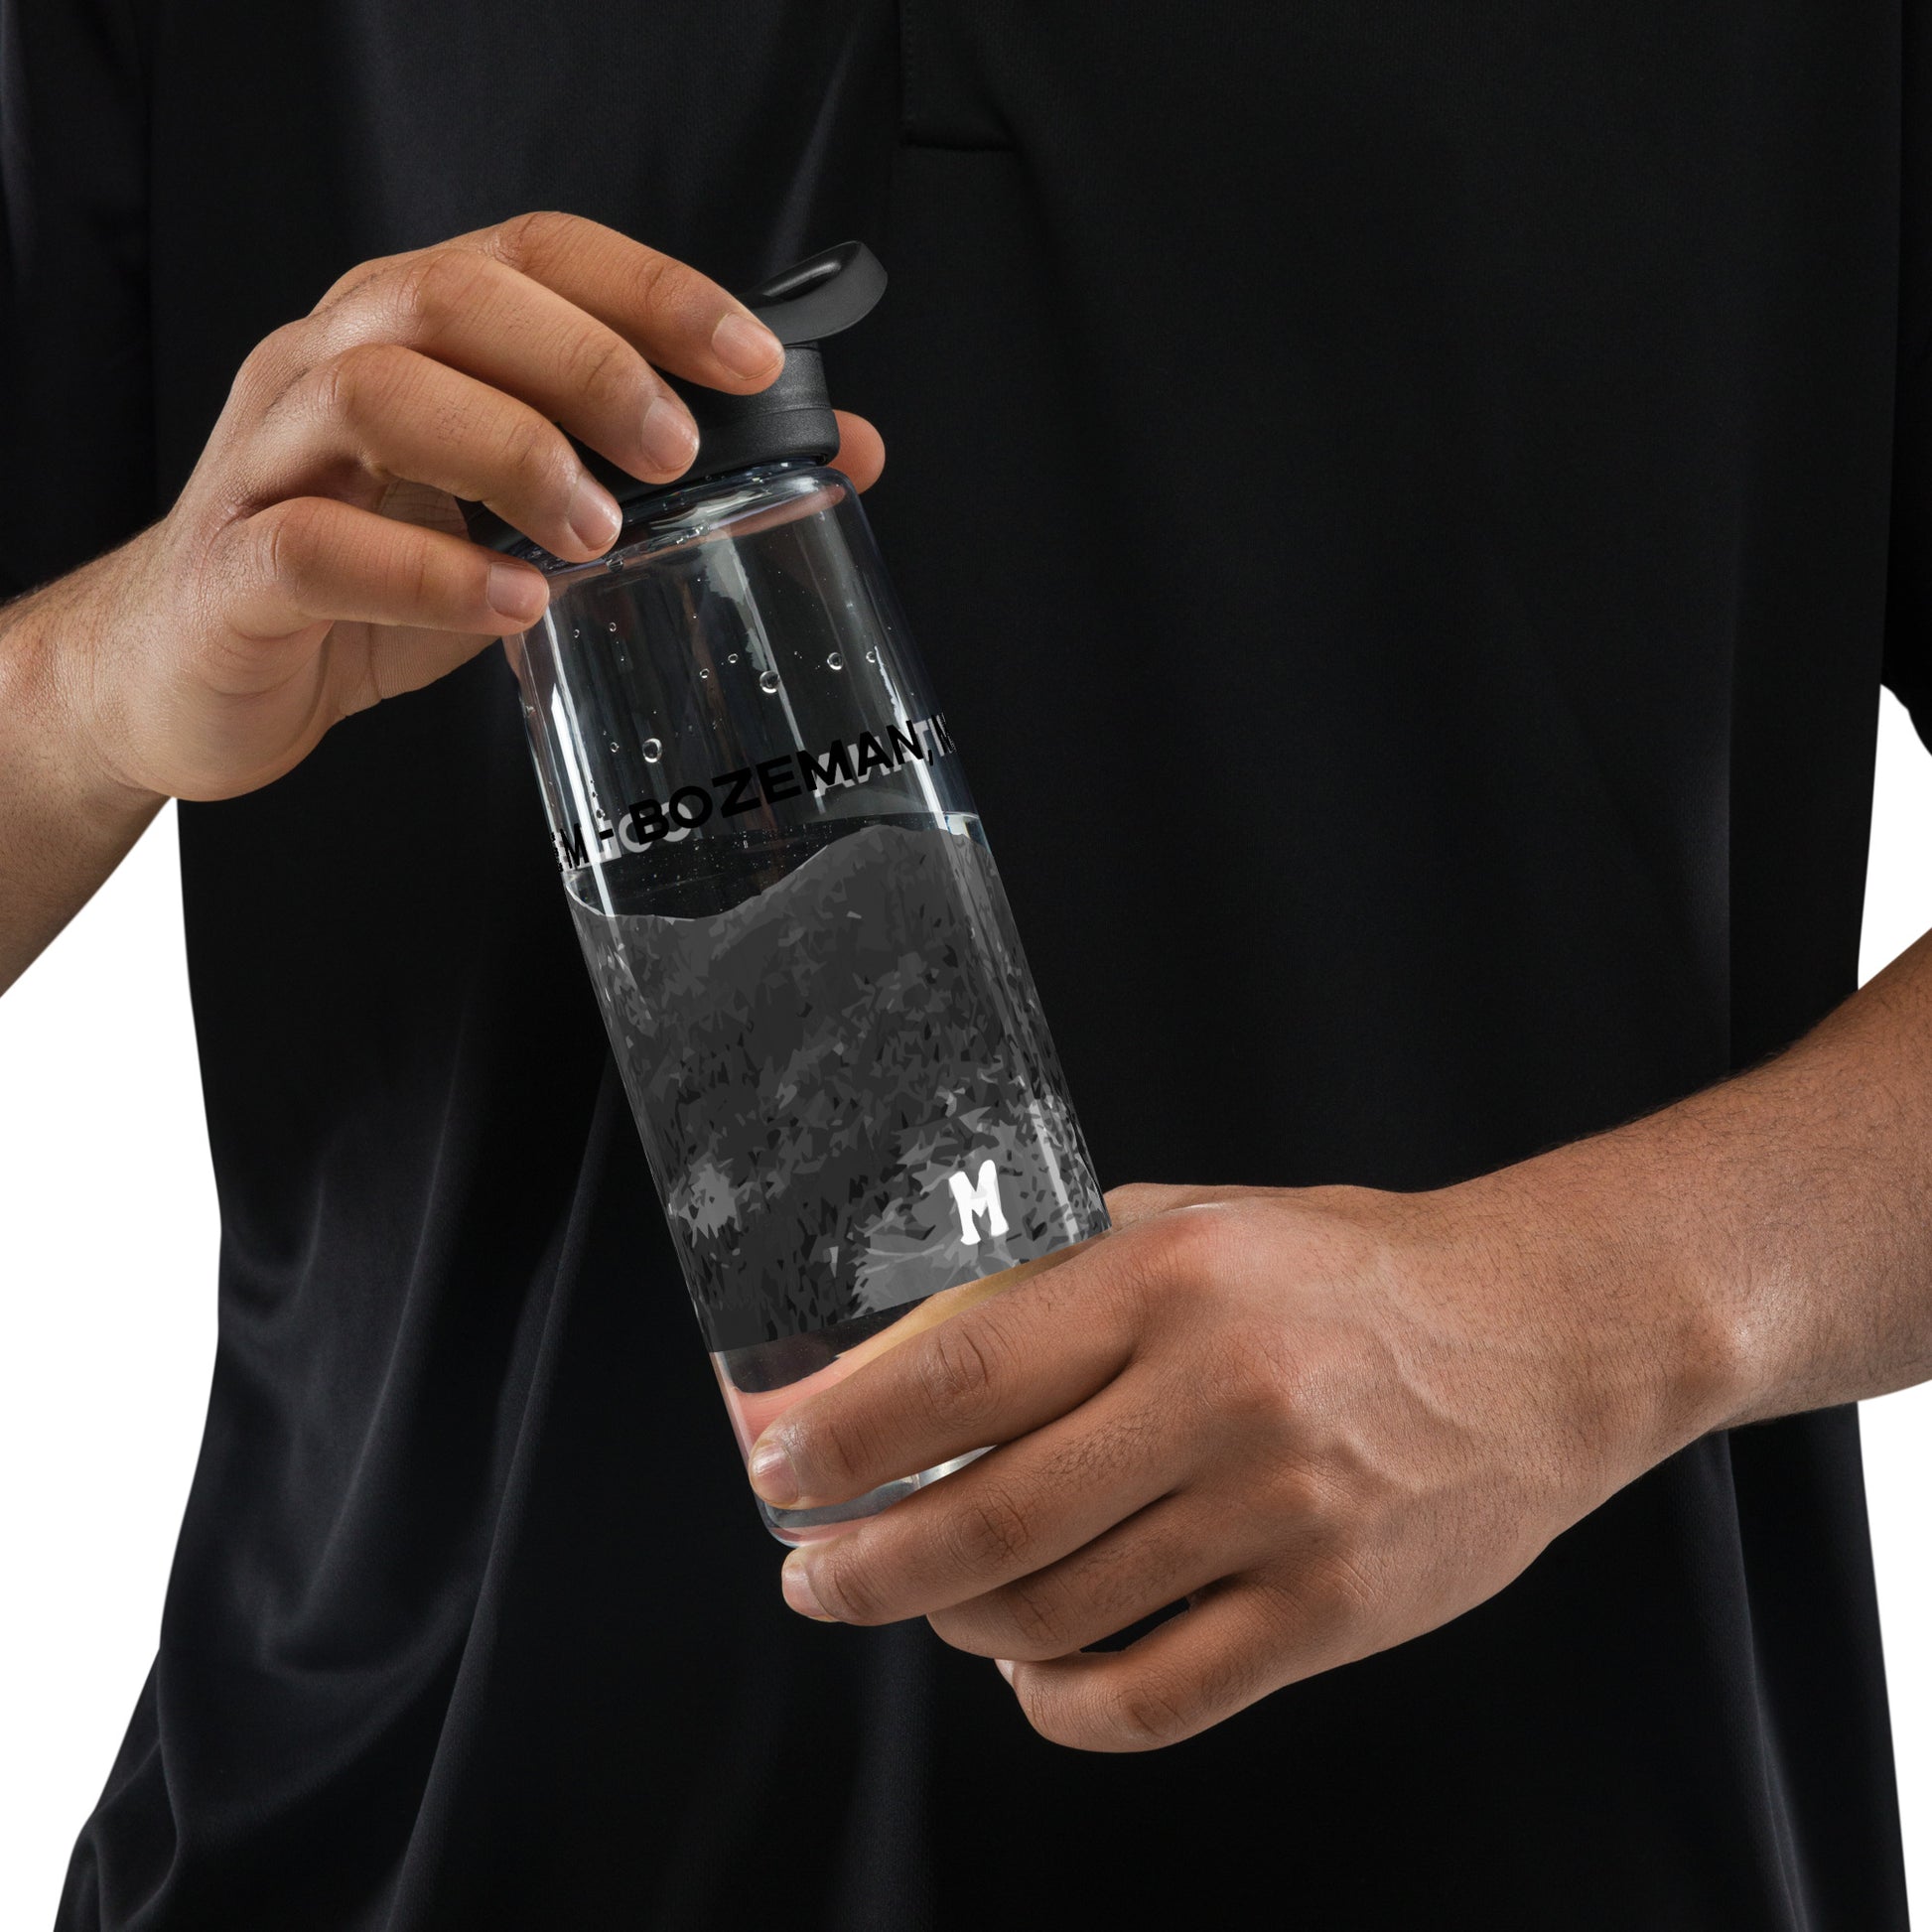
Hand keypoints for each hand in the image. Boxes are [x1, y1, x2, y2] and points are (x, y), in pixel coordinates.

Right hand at [32, 211, 884, 805]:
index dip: (648, 291)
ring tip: (598, 532)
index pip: (533, 255)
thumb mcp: (519, 523)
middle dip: (588, 364)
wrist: (196, 674)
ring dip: (512, 451)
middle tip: (675, 449)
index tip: (751, 360)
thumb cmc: (365, 583)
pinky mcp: (235, 567)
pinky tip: (512, 608)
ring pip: (378, 392)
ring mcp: (271, 460)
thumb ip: (649, 482)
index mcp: (410, 337)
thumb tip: (845, 453)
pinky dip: (427, 574)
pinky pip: (317, 544)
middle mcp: (330, 366)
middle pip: (454, 298)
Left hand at [749, 1175, 1733, 1750]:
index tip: (778, 1471)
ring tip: (929, 1600)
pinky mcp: (1330, 1614)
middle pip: (987, 1519)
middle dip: (863, 1565)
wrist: (1537, 1339)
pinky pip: (1152, 1699)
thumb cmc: (1346, 1273)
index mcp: (1172, 1281)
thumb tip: (903, 1348)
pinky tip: (1032, 1673)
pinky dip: (1060, 1703)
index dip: (845, 1437)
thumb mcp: (1195, 1224)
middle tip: (812, 1574)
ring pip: (1053, 1616)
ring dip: (956, 1624)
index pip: (962, 1374)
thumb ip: (1058, 1278)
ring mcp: (1279, 1516)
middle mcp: (1219, 1397)